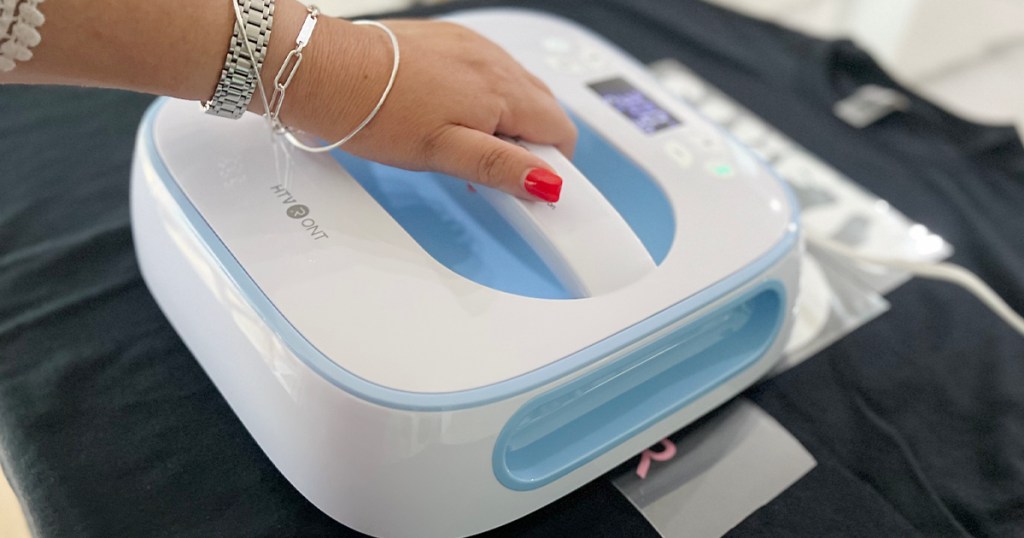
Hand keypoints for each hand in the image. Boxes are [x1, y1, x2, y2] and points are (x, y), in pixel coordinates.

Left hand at [283, 17, 577, 200]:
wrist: (328, 73)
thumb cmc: (377, 112)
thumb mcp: (444, 153)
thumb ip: (501, 166)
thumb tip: (548, 181)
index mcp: (502, 90)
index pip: (561, 130)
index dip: (552, 164)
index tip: (527, 185)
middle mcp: (494, 61)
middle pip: (542, 109)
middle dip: (530, 143)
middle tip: (489, 170)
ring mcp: (473, 47)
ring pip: (514, 90)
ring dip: (504, 121)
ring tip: (462, 144)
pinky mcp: (450, 41)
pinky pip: (485, 72)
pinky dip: (481, 98)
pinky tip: (448, 115)